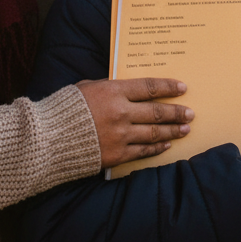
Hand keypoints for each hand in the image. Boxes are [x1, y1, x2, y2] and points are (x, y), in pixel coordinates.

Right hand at [77, 77, 192, 168]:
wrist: (50, 137)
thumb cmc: (67, 107)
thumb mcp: (88, 87)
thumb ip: (109, 88)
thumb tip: (127, 88)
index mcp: (113, 91)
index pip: (148, 87)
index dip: (167, 87)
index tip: (182, 88)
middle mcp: (121, 112)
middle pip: (156, 111)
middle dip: (176, 112)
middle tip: (190, 112)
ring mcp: (120, 135)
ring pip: (154, 132)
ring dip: (172, 130)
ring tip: (185, 129)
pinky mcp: (117, 154)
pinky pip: (142, 151)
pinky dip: (156, 147)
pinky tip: (166, 145)